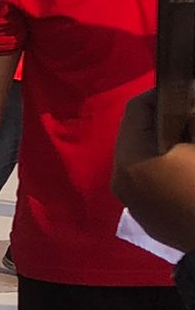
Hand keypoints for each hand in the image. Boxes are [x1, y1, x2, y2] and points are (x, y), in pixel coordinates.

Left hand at [112, 90, 194, 251]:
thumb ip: (193, 117)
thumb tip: (188, 98)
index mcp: (133, 159)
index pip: (136, 110)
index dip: (162, 94)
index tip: (184, 91)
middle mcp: (121, 179)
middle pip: (134, 133)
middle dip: (162, 119)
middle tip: (188, 113)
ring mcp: (131, 202)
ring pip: (140, 157)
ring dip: (162, 142)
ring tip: (187, 139)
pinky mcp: (146, 218)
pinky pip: (148, 180)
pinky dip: (163, 166)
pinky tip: (186, 167)